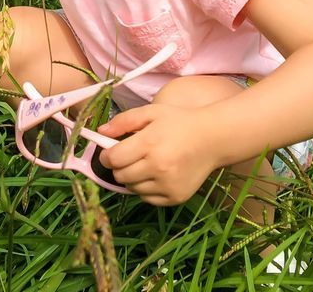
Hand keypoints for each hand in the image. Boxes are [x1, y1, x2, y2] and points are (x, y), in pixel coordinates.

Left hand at [97, 104, 216, 205]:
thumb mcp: (151, 112)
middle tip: (129, 156)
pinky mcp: (175, 197)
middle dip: (119, 166)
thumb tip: (99, 133)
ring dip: (132, 178)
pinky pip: (147, 199)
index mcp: (149, 144)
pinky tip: (156, 175)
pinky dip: (146, 189)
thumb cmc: (179, 122)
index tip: (110, 151)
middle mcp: (157, 168)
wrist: (213, 138)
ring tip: (145, 164)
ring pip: (132, 189)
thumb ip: (123, 121)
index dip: (107, 155)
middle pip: (120, 176)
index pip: (113, 159)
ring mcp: (167, 185)